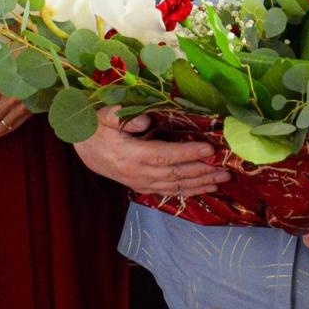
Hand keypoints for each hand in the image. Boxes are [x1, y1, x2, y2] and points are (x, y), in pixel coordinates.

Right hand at [72, 106, 226, 195]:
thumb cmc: (97, 127)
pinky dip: (188, 191)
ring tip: (221, 180)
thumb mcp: (105, 115)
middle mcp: (137, 172)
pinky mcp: (142, 186)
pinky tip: (205, 188)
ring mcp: (140, 182)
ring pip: (174, 186)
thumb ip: (123, 116)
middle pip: (174, 175)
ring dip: (200, 184)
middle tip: (225, 169)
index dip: (187, 153)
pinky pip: (168, 192)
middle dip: (202, 172)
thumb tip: (146, 119)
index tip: (209, 149)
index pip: (164, 155)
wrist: (83, 146)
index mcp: (130, 154)